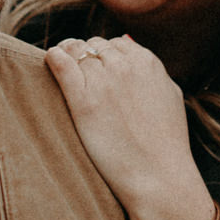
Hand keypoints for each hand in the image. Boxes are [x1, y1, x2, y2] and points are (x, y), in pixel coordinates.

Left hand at [46, 36, 217, 219]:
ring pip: (76, 51)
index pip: (115, 44)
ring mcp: (103, 82)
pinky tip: (50, 60)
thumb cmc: (165, 143)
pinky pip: (61, 65)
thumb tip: (128, 43)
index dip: (103, 54)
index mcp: (147, 62)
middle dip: (84, 54)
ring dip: (67, 54)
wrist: (158, 177)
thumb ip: (151, 69)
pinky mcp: (84, 101)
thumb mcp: (169, 94)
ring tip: (60, 63)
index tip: (95, 67)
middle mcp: (125, 66)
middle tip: (74, 68)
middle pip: (93, 46)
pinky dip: (54, 58)